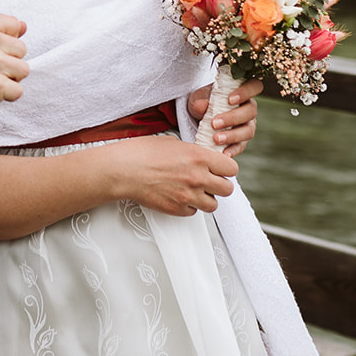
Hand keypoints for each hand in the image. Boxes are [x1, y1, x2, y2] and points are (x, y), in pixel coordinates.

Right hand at [106, 135, 238, 215]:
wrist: (123, 170)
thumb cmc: (142, 153)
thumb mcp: (172, 143)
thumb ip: (193, 153)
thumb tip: (202, 159)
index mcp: (199, 157)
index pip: (231, 169)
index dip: (226, 169)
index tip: (219, 169)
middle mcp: (198, 178)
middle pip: (227, 189)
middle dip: (219, 185)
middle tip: (209, 181)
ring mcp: (189, 196)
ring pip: (213, 205)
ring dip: (206, 198)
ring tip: (194, 190)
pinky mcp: (177, 209)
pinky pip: (194, 212)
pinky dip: (189, 206)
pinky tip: (179, 196)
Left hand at [188, 77, 261, 155]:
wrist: (199, 117)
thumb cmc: (204, 101)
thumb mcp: (199, 98)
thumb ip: (201, 100)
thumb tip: (200, 105)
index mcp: (243, 92)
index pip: (254, 86)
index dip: (246, 92)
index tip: (230, 99)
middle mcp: (249, 108)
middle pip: (250, 112)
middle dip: (233, 117)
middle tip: (214, 123)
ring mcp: (248, 125)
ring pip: (248, 130)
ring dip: (232, 135)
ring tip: (216, 139)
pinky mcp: (242, 140)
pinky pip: (241, 146)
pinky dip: (233, 150)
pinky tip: (224, 153)